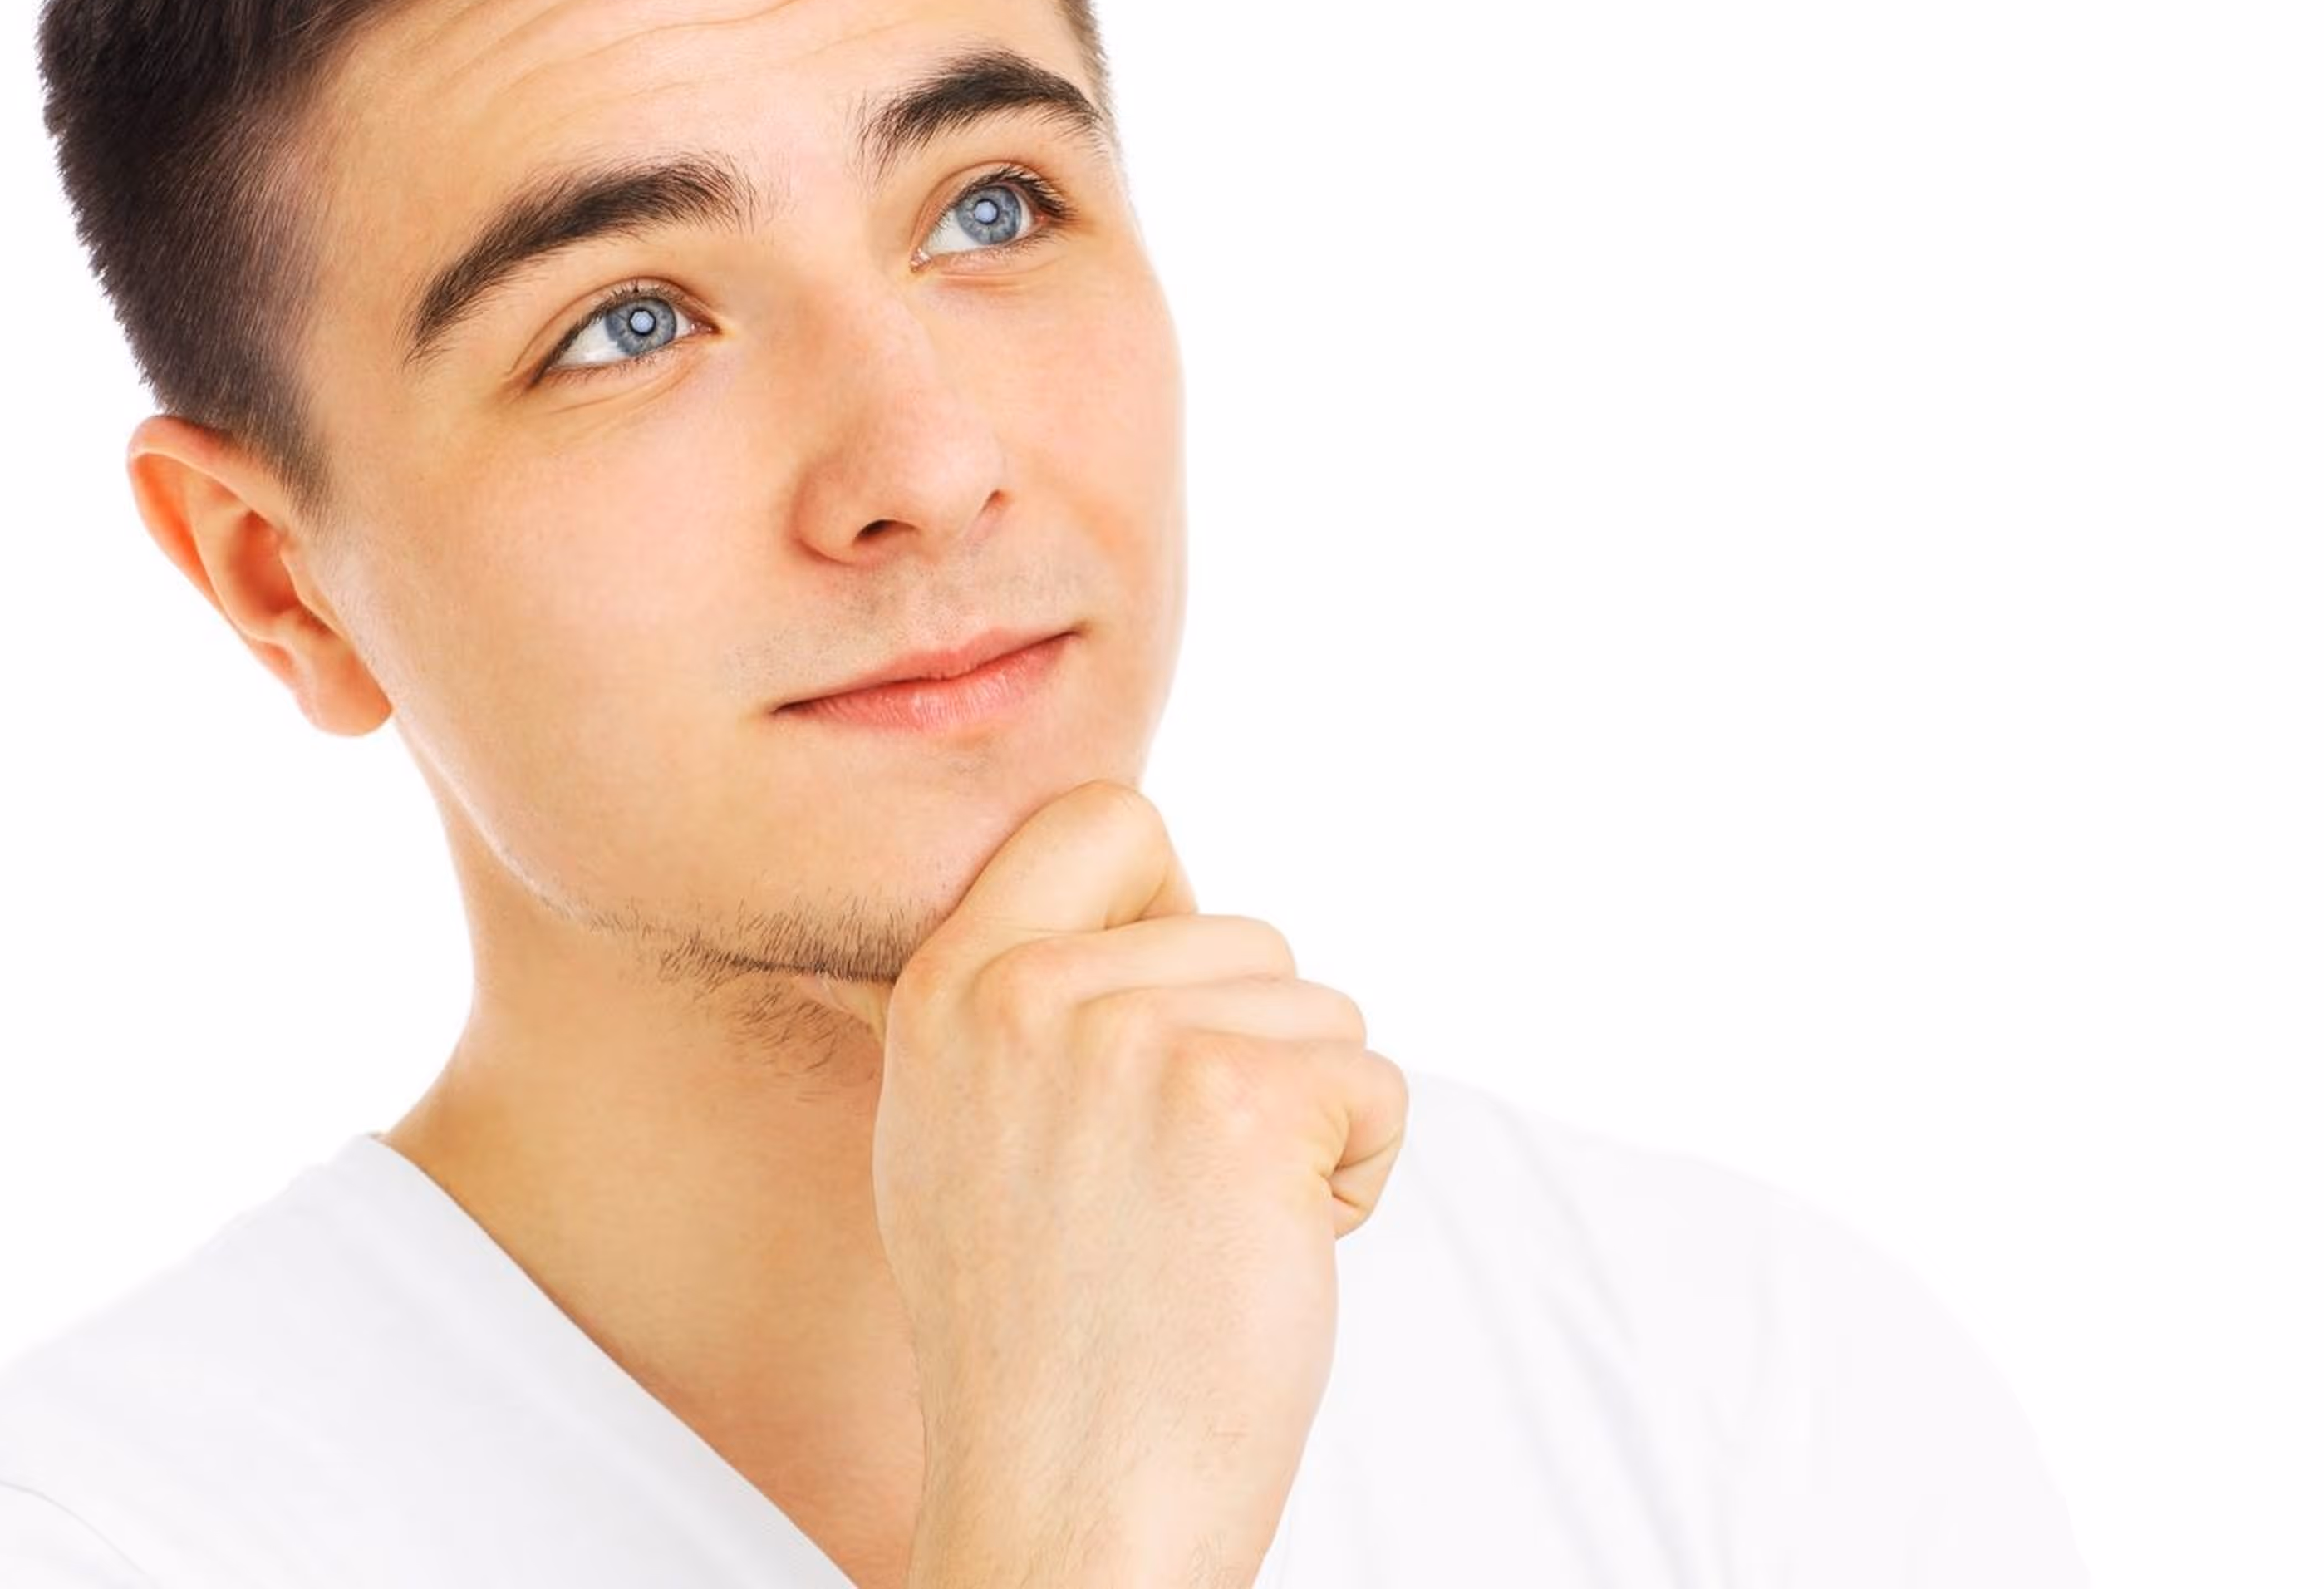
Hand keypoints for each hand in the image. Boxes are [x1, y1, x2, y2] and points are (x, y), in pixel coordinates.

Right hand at [814, 779, 1410, 1587]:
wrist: (1064, 1508)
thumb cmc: (1036, 1347)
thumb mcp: (957, 1137)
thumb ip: (1023, 1011)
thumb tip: (1145, 918)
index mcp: (948, 990)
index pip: (1104, 816)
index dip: (1173, 899)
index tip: (1172, 1015)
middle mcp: (1025, 993)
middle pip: (1247, 932)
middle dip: (1254, 1055)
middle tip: (1177, 1196)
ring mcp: (1131, 1039)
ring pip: (1321, 1010)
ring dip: (1307, 1122)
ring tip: (1210, 1235)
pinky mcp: (1244, 1102)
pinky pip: (1375, 1087)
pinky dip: (1358, 1177)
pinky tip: (1268, 1260)